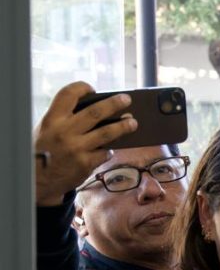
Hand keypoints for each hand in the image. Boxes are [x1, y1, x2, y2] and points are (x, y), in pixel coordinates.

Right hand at [34, 82, 137, 205]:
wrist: (36, 181)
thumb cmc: (44, 151)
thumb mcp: (46, 130)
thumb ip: (65, 120)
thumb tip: (98, 111)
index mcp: (51, 120)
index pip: (68, 95)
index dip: (82, 88)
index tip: (92, 89)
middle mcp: (64, 132)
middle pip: (95, 112)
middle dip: (114, 103)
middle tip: (127, 99)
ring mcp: (76, 148)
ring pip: (107, 132)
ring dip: (123, 126)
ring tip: (133, 122)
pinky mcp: (85, 164)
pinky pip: (105, 153)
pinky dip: (109, 150)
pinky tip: (110, 148)